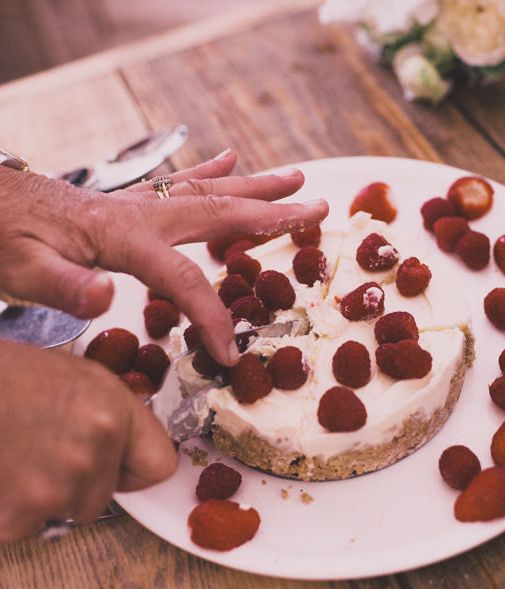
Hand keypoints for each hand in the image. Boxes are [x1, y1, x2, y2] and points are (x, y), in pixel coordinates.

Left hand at [0, 151, 327, 365]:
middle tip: (316, 209)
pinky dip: (212, 172)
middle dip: (272, 215)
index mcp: (123, 236)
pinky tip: (231, 160)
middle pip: (220, 213)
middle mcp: (142, 213)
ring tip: (294, 181)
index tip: (228, 353)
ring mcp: (139, 204)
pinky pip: (181, 183)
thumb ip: (63, 284)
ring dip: (256, 188)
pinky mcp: (130, 203)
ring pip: (210, 193)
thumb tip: (104, 299)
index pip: (183, 279)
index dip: (211, 316)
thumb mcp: (18, 268)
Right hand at [0, 340, 175, 542]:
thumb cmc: (4, 374)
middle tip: (37, 452)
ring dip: (37, 499)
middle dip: (75, 483)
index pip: (159, 466)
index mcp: (113, 413)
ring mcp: (53, 489)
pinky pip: (19, 528)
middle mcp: (93, 453)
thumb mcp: (75, 377)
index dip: (133, 468)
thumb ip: (110, 416)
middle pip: (101, 497)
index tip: (114, 464)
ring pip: (60, 514)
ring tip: (11, 459)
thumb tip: (124, 451)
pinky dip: (4, 512)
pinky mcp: (12, 517)